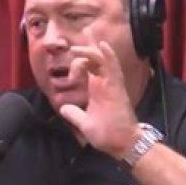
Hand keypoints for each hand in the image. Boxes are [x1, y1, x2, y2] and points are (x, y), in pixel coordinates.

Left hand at [59, 41, 138, 158]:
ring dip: (92, 50)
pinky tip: (103, 46)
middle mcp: (104, 84)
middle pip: (95, 60)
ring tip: (83, 39)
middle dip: (85, 50)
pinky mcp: (117, 89)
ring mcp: (111, 85)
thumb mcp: (85, 123)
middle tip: (76, 44)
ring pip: (103, 60)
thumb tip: (63, 108)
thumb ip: (74, 114)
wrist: (122, 145)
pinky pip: (114, 69)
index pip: (88, 68)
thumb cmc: (107, 135)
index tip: (70, 77)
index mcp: (96, 90)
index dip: (78, 65)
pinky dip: (109, 56)